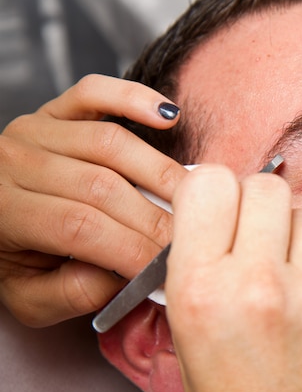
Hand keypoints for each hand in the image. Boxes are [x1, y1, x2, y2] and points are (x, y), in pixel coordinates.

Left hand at [0, 74, 188, 326]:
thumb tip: (127, 273)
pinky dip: (135, 98)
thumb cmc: (15, 259)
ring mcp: (36, 129)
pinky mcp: (56, 109)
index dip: (132, 248)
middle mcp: (16, 162)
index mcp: (6, 212)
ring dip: (161, 173)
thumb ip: (74, 294)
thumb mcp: (30, 298)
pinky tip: (170, 117)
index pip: (80, 227)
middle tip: (189, 242)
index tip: (167, 269)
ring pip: (111, 143)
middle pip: (101, 186)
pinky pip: (95, 92)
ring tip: (192, 200)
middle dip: (155, 219)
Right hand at [166, 165, 301, 391]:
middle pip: (265, 186)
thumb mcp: (189, 337)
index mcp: (201, 290)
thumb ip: (199, 268)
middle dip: (255, 206)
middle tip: (251, 237)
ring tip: (283, 278)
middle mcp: (258, 284)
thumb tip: (211, 218)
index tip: (214, 207)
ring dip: (291, 238)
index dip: (212, 191)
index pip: (210, 182)